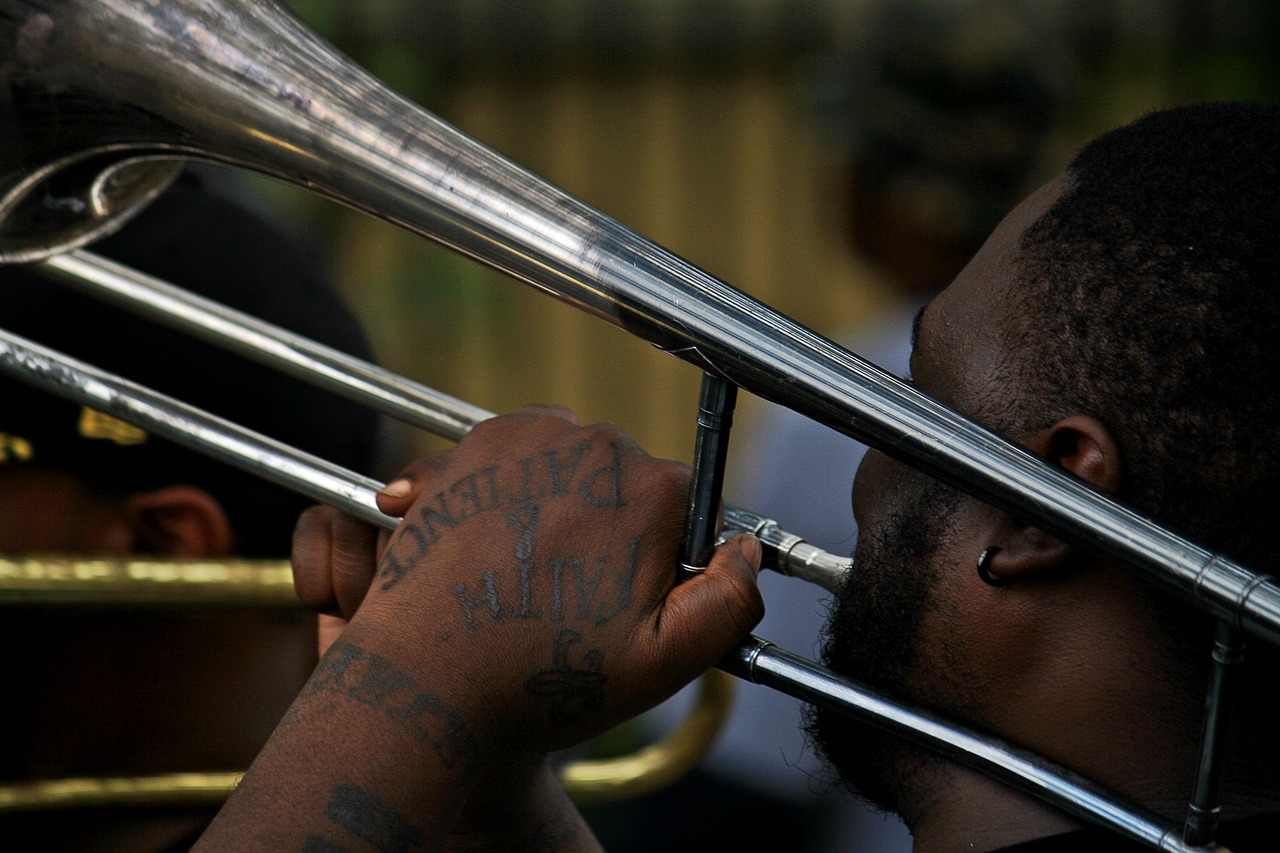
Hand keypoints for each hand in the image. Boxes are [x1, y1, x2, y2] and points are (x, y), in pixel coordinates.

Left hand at [292, 406, 763, 758]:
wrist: (426, 682)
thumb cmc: (543, 679)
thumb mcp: (663, 663)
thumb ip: (729, 601)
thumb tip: (745, 551)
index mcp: (651, 491)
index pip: (691, 506)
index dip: (670, 556)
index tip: (633, 596)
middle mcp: (594, 445)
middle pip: (631, 478)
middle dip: (616, 526)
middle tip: (577, 593)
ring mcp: (528, 439)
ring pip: (575, 461)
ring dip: (565, 501)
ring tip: (534, 572)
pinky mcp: (474, 447)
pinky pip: (517, 453)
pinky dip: (513, 487)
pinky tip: (498, 544)